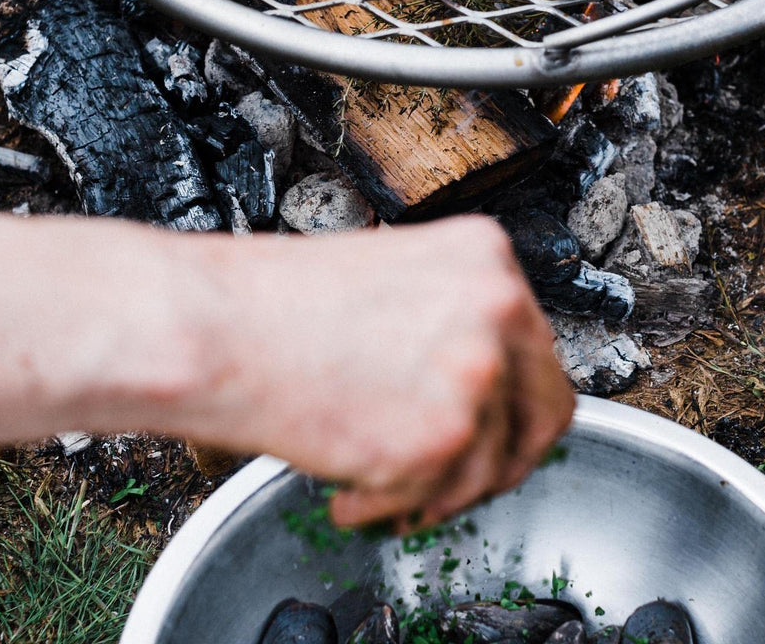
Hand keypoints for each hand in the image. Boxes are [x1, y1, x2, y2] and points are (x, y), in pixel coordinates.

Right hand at [181, 216, 575, 530]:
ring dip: (433, 490)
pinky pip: (433, 499)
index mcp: (487, 257)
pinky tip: (349, 491)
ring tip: (374, 481)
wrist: (219, 326)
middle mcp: (497, 306)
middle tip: (463, 478)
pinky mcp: (440, 437)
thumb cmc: (281, 303)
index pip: (539, 349)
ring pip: (489, 468)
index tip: (494, 431)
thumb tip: (486, 387)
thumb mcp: (397, 280)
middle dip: (505, 459)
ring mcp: (475, 370)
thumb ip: (455, 322)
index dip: (515, 403)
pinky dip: (390, 507)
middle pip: (545, 411)